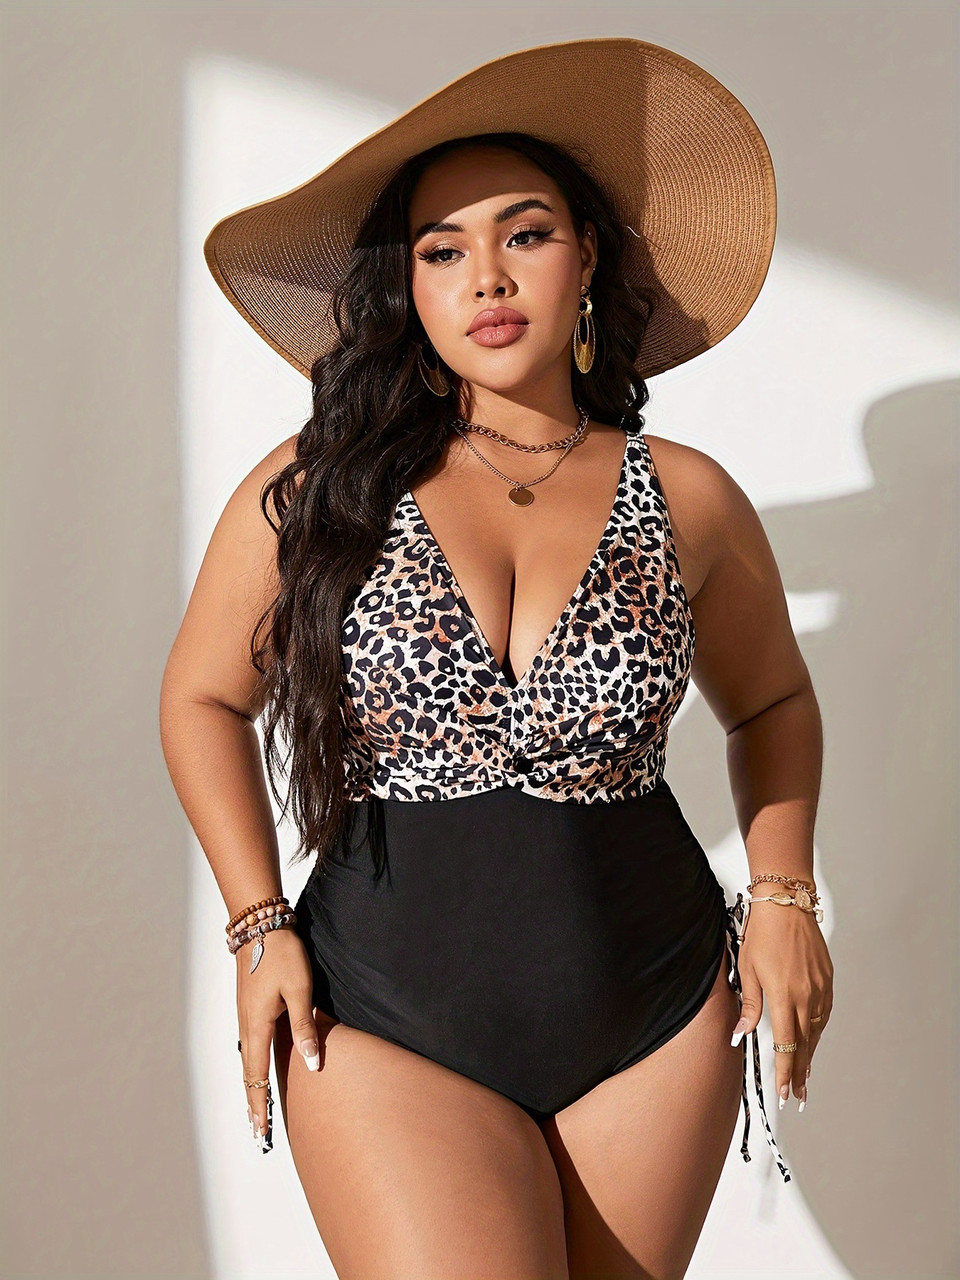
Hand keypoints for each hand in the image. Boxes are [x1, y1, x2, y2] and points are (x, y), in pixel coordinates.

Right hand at [236, 926, 321, 1148]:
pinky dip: (252, 1064)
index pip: (257, 1076)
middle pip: (248, 1073)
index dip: (260, 1104)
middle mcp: (247, 1024)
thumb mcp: (300, 990)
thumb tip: (311, 1064)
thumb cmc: (282, 955)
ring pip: (247, 1058)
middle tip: (257, 1131)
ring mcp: (245, 1014)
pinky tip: (257, 1066)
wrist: (261, 925)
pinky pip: (250, 1043)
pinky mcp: (249, 1005)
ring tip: (257, 1107)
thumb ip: (304, 1028)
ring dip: (252, 1084)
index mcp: (258, 1025)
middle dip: (254, 1102)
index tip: (261, 1131)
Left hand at [732, 902, 833, 1109]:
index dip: (786, 1072)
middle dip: (801, 1072)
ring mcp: (820, 988)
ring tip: (806, 1074)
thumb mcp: (747, 969)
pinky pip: (824, 1012)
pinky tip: (813, 1038)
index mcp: (784, 996)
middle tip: (800, 1096)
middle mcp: (807, 996)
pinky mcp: (827, 979)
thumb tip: (740, 1035)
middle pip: (805, 1044)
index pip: (786, 1045)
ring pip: (817, 1030)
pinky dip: (818, 1029)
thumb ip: (749, 1006)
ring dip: (811, 1053)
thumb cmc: (763, 933)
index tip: (785, 1092)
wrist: (787, 904)